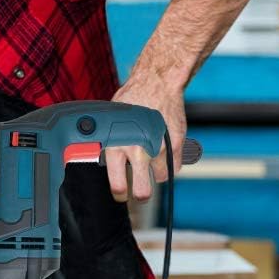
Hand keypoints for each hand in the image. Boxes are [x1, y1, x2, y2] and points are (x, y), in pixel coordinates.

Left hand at [106, 79, 187, 201]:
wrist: (156, 83)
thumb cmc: (130, 99)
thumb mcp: (111, 121)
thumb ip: (110, 142)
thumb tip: (101, 158)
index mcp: (117, 146)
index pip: (118, 183)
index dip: (120, 193)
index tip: (121, 195)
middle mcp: (138, 151)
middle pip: (143, 191)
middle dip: (141, 195)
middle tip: (140, 194)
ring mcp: (159, 149)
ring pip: (160, 178)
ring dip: (156, 173)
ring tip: (151, 161)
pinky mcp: (176, 145)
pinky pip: (175, 167)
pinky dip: (171, 164)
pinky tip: (164, 153)